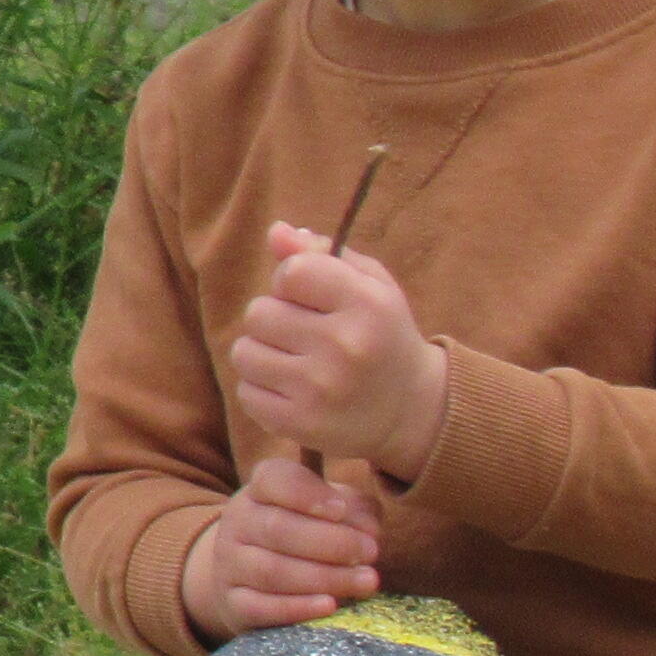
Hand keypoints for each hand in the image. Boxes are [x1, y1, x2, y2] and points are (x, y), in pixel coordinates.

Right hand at [184, 453, 386, 639]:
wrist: (253, 574)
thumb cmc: (308, 534)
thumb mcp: (331, 511)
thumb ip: (355, 511)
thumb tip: (368, 531)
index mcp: (261, 491)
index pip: (273, 479)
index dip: (306, 494)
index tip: (341, 509)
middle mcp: (238, 522)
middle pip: (276, 529)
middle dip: (330, 542)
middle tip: (372, 552)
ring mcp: (229, 564)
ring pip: (271, 571)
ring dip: (324, 578)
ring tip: (367, 581)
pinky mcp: (233, 603)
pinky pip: (260, 607)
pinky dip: (296, 608)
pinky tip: (330, 606)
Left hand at [228, 222, 450, 481]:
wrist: (411, 411)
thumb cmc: (382, 334)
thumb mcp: (370, 286)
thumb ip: (323, 254)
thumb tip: (276, 231)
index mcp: (368, 305)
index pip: (291, 272)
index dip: (290, 281)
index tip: (309, 297)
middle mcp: (346, 346)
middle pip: (259, 312)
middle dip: (274, 319)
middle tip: (305, 335)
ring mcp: (321, 389)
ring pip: (244, 352)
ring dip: (262, 354)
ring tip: (297, 362)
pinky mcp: (301, 424)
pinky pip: (246, 393)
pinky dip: (261, 390)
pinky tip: (293, 391)